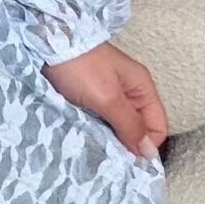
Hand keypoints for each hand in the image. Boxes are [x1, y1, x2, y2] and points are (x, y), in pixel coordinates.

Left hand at [41, 42, 167, 159]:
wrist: (47, 40)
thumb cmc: (80, 66)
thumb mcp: (108, 97)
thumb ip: (129, 124)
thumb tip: (148, 153)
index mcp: (142, 88)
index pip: (157, 127)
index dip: (147, 146)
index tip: (129, 163)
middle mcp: (129, 92)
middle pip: (138, 129)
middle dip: (128, 146)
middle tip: (111, 162)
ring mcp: (108, 94)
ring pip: (118, 127)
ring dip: (110, 141)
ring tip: (97, 154)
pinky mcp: (89, 97)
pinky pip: (100, 122)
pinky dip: (96, 132)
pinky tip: (86, 141)